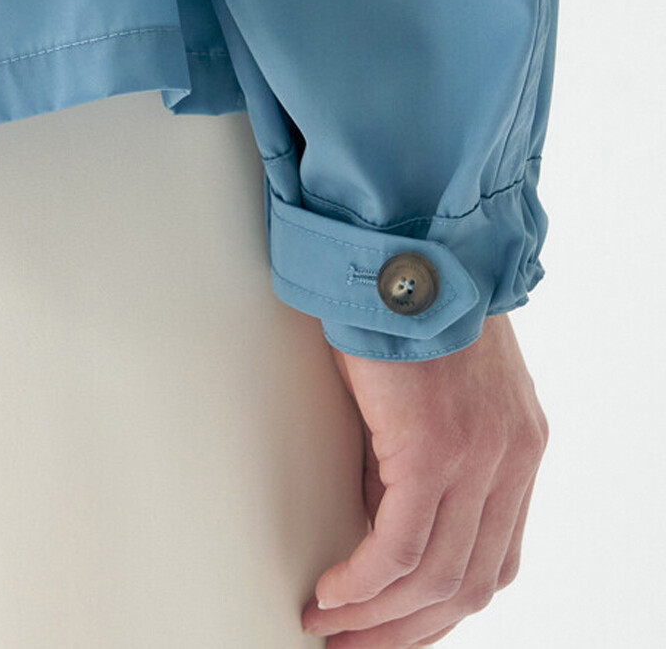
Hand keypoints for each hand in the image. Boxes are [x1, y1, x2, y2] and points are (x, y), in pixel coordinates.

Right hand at [301, 312, 547, 645]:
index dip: (444, 609)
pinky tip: (331, 593)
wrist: (404, 242)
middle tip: (354, 646)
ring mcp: (479, 456)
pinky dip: (361, 583)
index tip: (395, 626)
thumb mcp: (439, 385)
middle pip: (470, 585)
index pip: (496, 561)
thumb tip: (382, 511)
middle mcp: (512, 457)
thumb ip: (428, 450)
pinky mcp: (434, 448)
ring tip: (331, 626)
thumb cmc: (409, 295)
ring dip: (377, 618)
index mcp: (520, 445)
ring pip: (435, 580)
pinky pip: (399, 549)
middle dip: (408, 630)